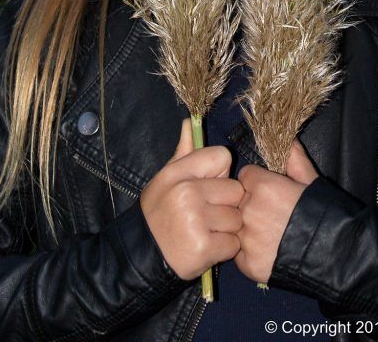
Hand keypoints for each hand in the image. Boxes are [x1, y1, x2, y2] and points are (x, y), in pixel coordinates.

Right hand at [140, 118, 244, 279]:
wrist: (141, 256)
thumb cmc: (159, 213)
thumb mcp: (166, 179)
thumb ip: (184, 152)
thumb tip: (189, 121)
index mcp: (178, 173)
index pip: (223, 156)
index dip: (219, 174)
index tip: (207, 187)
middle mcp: (187, 193)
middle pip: (235, 190)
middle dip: (226, 205)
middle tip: (206, 215)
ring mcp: (195, 221)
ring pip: (237, 219)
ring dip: (226, 229)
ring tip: (205, 231)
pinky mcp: (203, 248)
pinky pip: (233, 244)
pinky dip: (224, 249)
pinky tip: (205, 248)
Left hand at [234, 137, 318, 283]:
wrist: (336, 255)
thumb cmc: (325, 213)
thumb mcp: (311, 180)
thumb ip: (294, 158)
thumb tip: (288, 139)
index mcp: (262, 186)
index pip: (245, 177)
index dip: (258, 184)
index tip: (271, 193)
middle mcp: (250, 210)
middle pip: (239, 201)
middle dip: (251, 205)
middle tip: (273, 216)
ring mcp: (247, 239)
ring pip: (237, 226)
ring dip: (249, 229)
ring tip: (273, 236)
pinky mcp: (247, 264)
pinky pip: (240, 252)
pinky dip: (251, 253)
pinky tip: (270, 253)